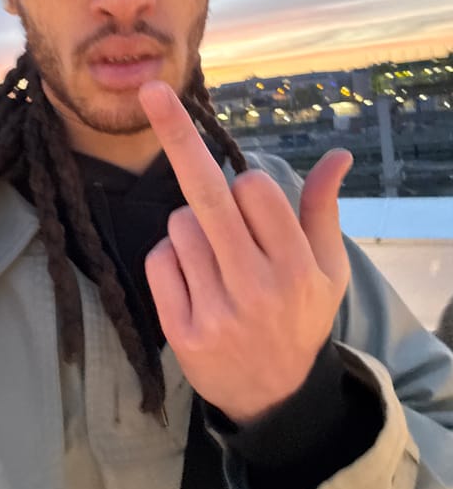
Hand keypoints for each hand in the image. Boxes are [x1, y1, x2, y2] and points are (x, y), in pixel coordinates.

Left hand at [139, 81, 351, 423]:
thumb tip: (337, 155)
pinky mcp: (182, 331)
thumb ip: (324, 210)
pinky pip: (159, 260)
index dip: (246, 185)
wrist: (273, 396)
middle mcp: (257, 287)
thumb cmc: (300, 317)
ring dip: (191, 227)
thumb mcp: (328, 269)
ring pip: (179, 225)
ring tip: (216, 261)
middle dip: (177, 135)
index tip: (248, 197)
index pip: (255, 189)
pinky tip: (194, 282)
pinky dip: (170, 258)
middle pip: (207, 195)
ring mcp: (216, 311)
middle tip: (151, 92)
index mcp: (297, 266)